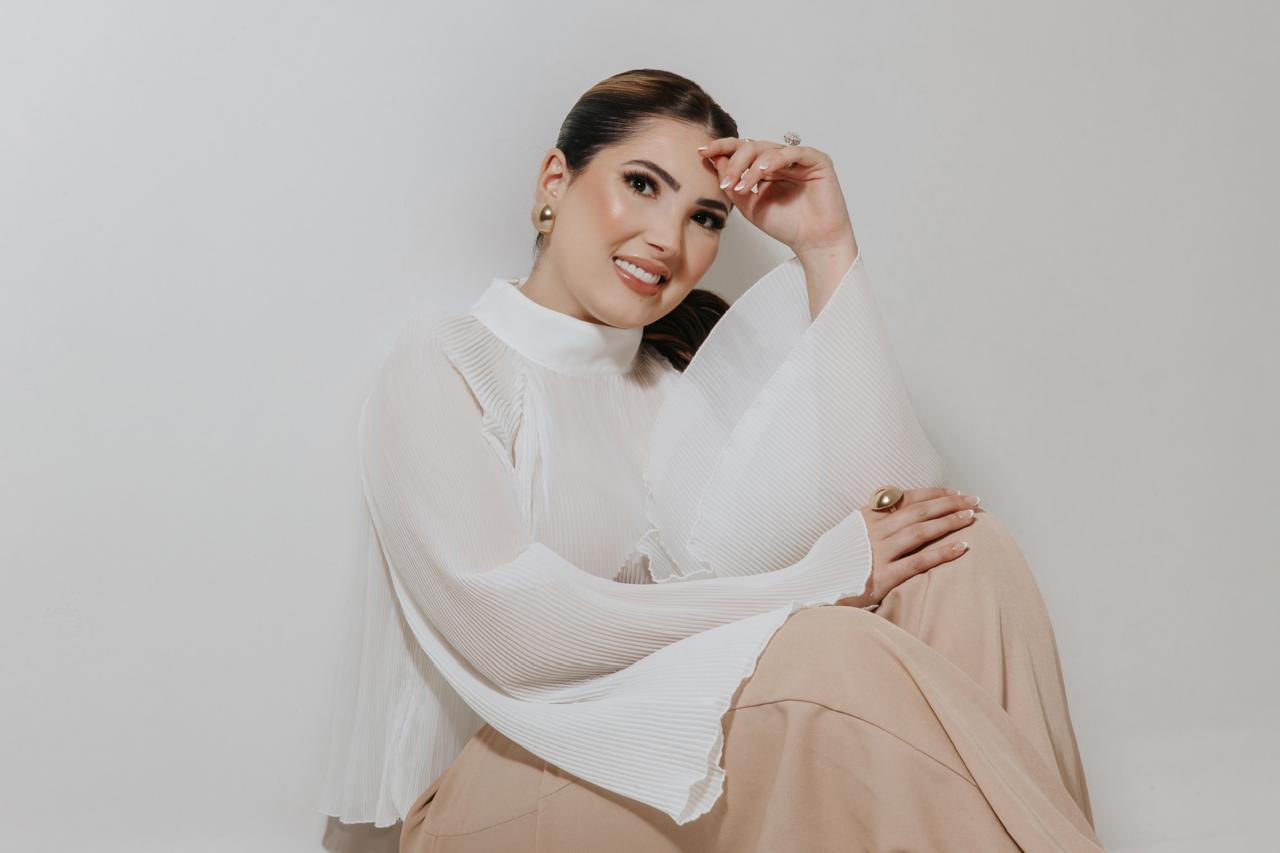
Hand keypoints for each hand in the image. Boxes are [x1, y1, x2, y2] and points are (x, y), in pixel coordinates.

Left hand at [698, 136, 855, 256]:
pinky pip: (794, 152)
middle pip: (751, 147)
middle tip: (726, 183)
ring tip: (742, 186)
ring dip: (751, 166)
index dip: (722, 148)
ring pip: (768, 149)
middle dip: (734, 163)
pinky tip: (764, 171)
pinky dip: (776, 159)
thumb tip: (714, 160)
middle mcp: (780, 160)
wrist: (813, 242)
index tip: (702, 153)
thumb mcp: (750, 206)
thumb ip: (733, 184)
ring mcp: (798, 159)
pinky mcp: (816, 160)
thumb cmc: (786, 226)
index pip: (740, 151)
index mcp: (764, 169)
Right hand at [835, 488, 981, 607]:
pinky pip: (918, 562)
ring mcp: (878, 552)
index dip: (935, 493)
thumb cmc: (831, 562)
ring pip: (921, 531)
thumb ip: (871, 521)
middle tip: (975, 501)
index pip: (907, 498)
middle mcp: (873, 530)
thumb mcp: (848, 532)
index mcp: (866, 516)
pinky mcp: (882, 577)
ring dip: (949, 522)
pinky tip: (962, 547)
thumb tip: (893, 511)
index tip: (956, 493)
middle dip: (950, 503)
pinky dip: (942, 553)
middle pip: (919, 511)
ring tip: (972, 518)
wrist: (810, 587)